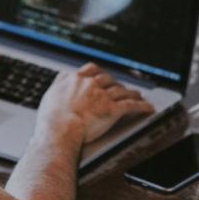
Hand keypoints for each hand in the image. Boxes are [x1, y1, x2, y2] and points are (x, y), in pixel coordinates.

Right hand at [35, 63, 155, 145]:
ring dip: (131, 93)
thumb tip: (62, 76)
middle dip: (115, 83)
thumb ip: (59, 83)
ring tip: (137, 95)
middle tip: (120, 88)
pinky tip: (148, 107)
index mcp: (75, 79)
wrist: (60, 130)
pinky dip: (141, 106)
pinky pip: (131, 106)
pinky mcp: (112, 109)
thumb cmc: (51, 118)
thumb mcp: (50, 94)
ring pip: (121, 91)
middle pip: (108, 79)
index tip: (101, 75)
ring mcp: (102, 96)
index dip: (98, 72)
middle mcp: (90, 84)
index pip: (91, 69)